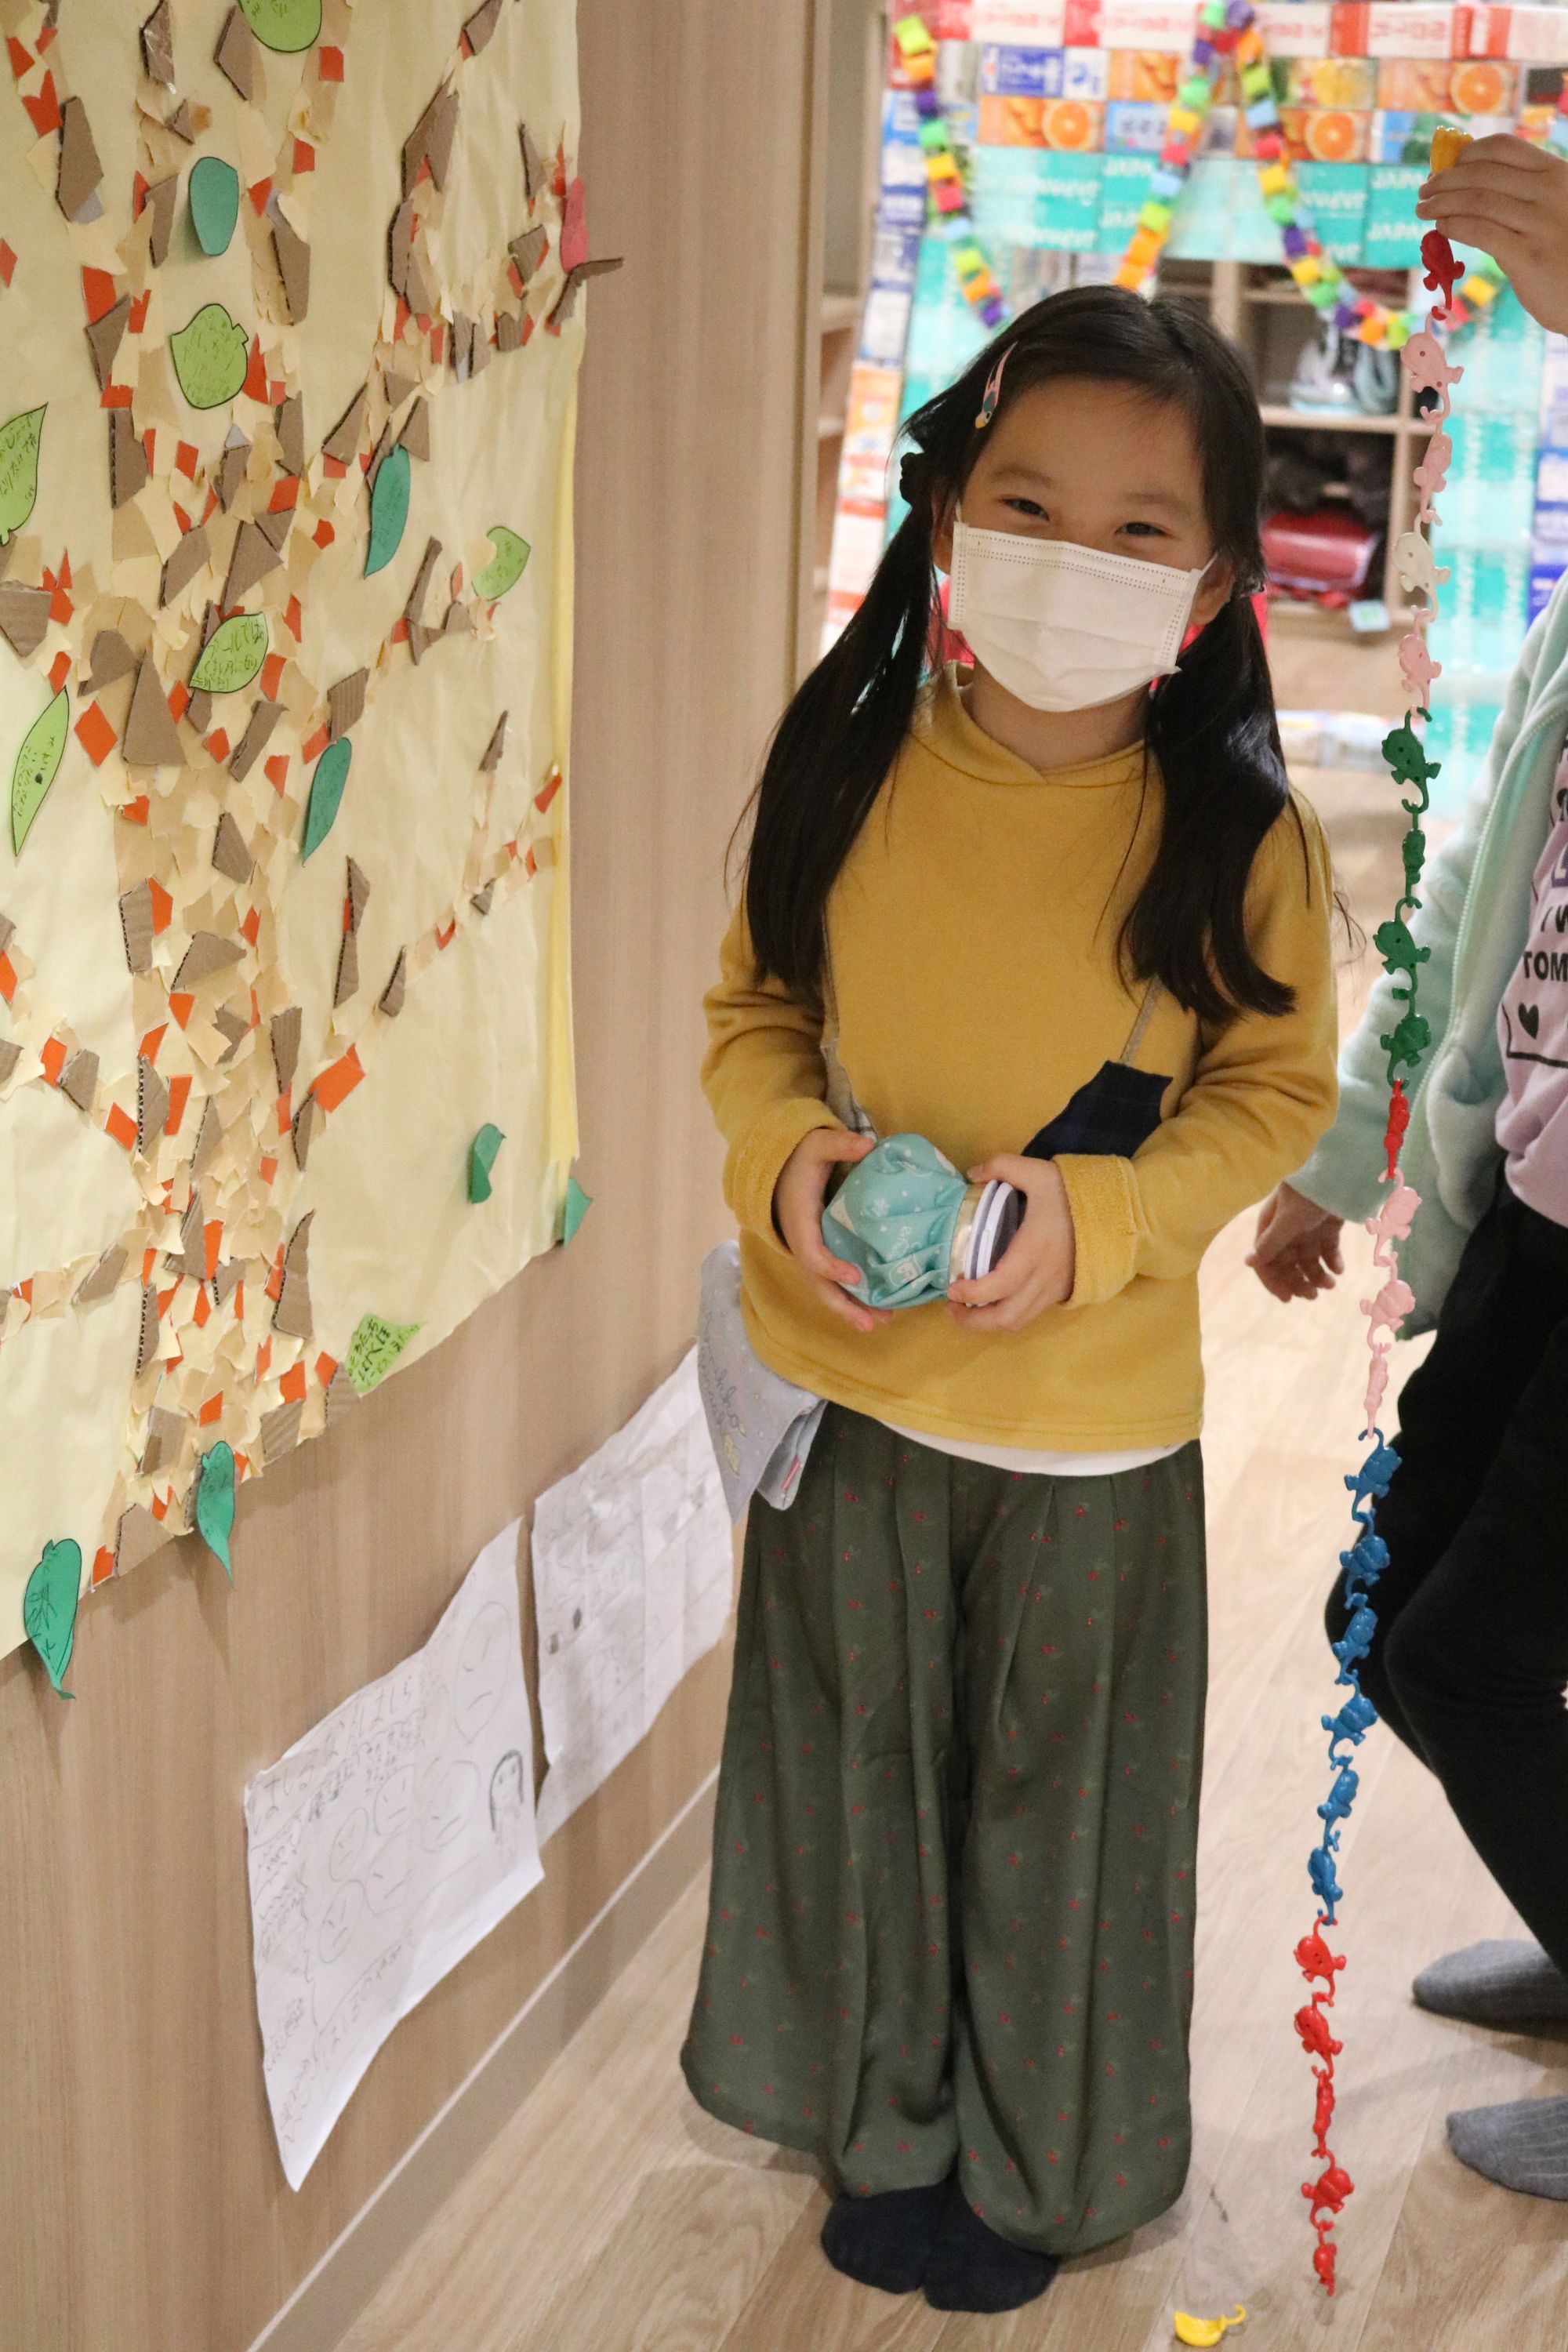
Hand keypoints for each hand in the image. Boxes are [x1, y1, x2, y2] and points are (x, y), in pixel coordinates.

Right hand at [773, 1127, 892, 1334]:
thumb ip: (840, 1144)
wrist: (781, 1166)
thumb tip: (869, 1145)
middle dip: (843, 1306)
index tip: (856, 1276)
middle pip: (818, 1283)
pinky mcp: (820, 1253)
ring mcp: (810, 1252)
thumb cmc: (801, 1158)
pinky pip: (833, 1282)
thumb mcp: (818, 1145)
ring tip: (882, 1323)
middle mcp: (802, 1243)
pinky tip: (878, 1307)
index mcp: (800, 1221)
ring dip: (850, 1308)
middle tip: (871, 1324)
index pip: (811, 1252)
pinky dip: (851, 1297)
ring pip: (826, 1288)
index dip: (830, 1267)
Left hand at [946, 1155, 1074, 1333]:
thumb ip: (1002, 1166)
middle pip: (1006, 1317)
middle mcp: (1044, 1277)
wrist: (1117, 1214)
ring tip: (966, 1310)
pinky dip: (1007, 1316)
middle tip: (951, 1307)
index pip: (1001, 1284)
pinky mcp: (1060, 1294)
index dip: (973, 1293)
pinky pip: (1030, 1315)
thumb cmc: (1074, 1195)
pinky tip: (993, 1303)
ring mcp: (1053, 1289)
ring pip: (1018, 1322)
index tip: (952, 1289)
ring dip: (988, 1323)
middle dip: (973, 1321)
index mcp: (1035, 1249)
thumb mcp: (1038, 1172)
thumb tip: (972, 1174)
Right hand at [1248, 1182, 1343, 1302]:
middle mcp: (1286, 1232)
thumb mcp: (1287, 1221)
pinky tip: (1339, 1270)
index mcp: (1270, 1228)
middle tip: (1313, 1295)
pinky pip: (1327, 1252)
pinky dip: (1333, 1263)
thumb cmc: (1308, 1196)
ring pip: (1309, 1262)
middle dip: (1299, 1282)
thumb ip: (1270, 1243)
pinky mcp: (1326, 1230)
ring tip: (1331, 1284)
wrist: (1339, 1175)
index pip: (1266, 1261)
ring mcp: (1307, 1231)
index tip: (1288, 1298)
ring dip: (1318, 1276)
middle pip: (1288, 1265)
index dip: (1275, 1281)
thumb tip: (1247, 1263)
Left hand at [1416, 135, 1567, 334]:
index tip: (1446, 165)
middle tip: (1424, 190)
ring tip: (1423, 209)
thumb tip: (1467, 182)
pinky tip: (1441, 227)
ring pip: (1476, 201)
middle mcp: (1550, 192)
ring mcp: (1540, 223)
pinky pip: (1480, 232)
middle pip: (1483, 173)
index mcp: (1556, 173)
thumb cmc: (1565, 250)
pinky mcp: (1528, 256)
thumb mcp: (1555, 209)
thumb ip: (1522, 194)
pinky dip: (1453, 225)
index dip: (1468, 153)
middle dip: (1446, 179)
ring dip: (1441, 203)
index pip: (1504, 148)